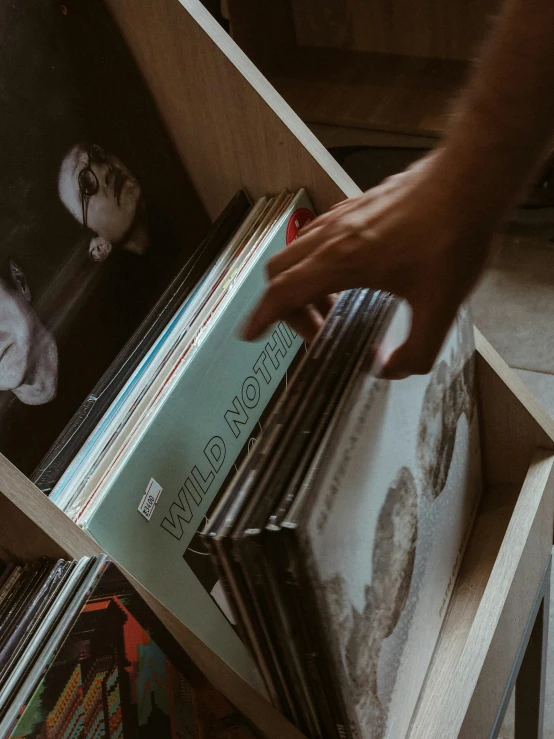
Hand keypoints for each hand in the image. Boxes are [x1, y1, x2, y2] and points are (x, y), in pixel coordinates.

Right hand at [242, 150, 496, 378]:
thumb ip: (415, 353)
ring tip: (334, 305)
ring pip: (297, 251)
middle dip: (287, 307)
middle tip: (316, 329)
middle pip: (280, 272)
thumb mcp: (439, 309)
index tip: (249, 333)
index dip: (261, 317)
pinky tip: (351, 272)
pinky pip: (318, 234)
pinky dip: (317, 260)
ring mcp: (343, 217)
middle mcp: (332, 237)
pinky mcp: (357, 204)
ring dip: (303, 283)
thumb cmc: (452, 238)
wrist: (470, 180)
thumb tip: (389, 370)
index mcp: (341, 263)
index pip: (283, 293)